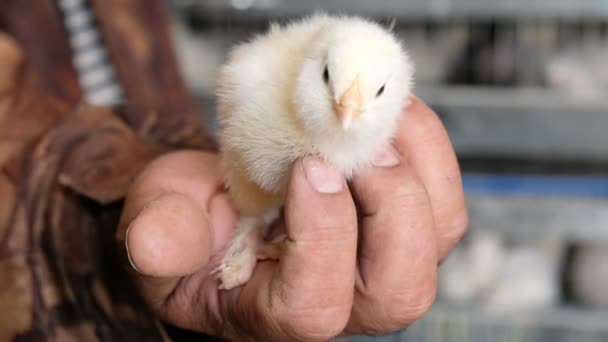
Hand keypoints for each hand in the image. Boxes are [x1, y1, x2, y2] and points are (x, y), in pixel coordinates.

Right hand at [116, 96, 467, 340]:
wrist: (223, 201)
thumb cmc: (193, 221)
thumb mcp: (157, 226)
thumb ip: (157, 236)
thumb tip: (155, 240)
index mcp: (275, 313)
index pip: (316, 306)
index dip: (321, 237)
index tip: (305, 169)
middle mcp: (343, 300)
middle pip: (400, 286)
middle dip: (389, 207)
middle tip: (353, 145)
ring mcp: (380, 261)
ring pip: (437, 237)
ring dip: (417, 170)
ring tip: (376, 120)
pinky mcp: (404, 224)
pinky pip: (443, 195)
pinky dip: (428, 148)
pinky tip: (392, 115)